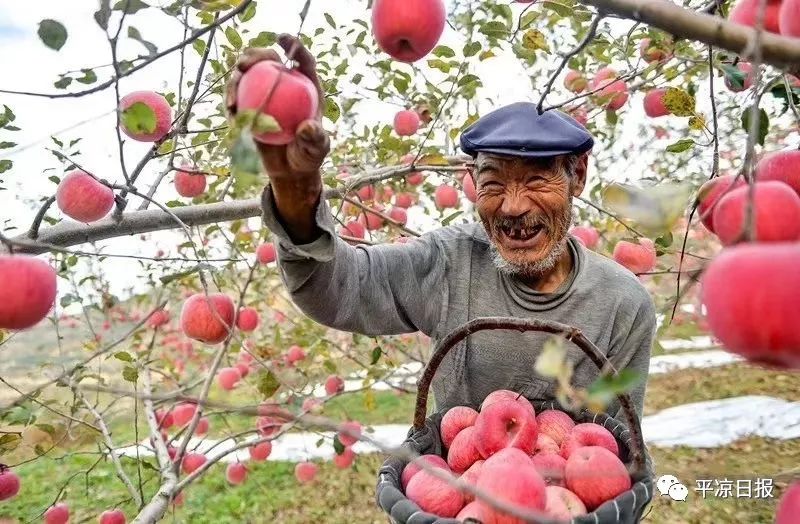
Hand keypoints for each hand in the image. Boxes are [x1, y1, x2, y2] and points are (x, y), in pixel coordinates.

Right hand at [226, 34, 329, 180]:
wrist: (290, 170)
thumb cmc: (308, 156)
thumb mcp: (316, 149)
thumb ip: (315, 139)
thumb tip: (308, 127)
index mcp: (306, 86)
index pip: (302, 59)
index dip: (293, 44)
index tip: (281, 38)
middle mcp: (284, 85)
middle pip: (268, 60)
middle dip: (254, 55)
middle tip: (242, 65)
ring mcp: (264, 94)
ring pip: (248, 76)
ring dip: (236, 80)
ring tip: (233, 97)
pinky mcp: (249, 107)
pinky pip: (237, 99)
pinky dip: (232, 102)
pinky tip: (231, 111)